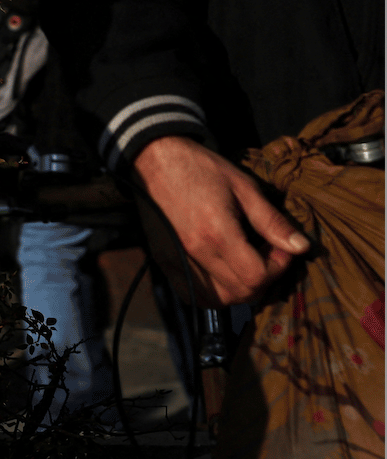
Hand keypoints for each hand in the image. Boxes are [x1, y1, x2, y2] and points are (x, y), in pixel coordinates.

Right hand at [133, 135, 308, 306]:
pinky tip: (222, 273)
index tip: (281, 248)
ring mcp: (178, 259)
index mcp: (217, 233)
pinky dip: (213, 293)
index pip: (256, 275)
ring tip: (245, 264)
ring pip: (218, 299)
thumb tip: (302, 247)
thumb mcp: (243, 186)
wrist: (155, 159)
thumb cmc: (201, 167)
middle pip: (240, 292)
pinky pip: (193, 294)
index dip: (278, 267)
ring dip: (239, 289)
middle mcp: (196, 252)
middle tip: (266, 254)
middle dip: (263, 278)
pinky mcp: (165, 260)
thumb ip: (272, 221)